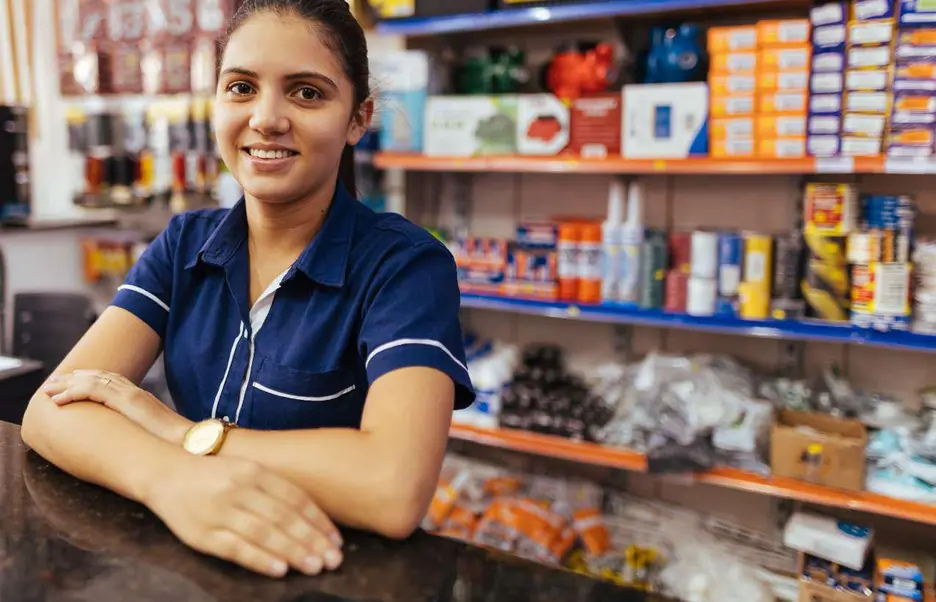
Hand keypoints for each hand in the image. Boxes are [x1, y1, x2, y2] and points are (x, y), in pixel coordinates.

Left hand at [42, 370, 191, 444]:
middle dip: (72, 378)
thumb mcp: (149, 434)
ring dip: (66, 384)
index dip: (87, 379)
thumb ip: (137, 431)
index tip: (69, 382)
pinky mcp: (128, 402)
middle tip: (51, 383)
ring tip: (48, 390)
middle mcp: (134, 392)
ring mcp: (131, 395)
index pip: (109, 380)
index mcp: (139, 398)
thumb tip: (126, 442)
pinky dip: (73, 393)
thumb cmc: (172, 445)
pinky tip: (58, 401)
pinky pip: (93, 391)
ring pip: (92, 380)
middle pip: (97, 376)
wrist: (189, 443)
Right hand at [146, 454, 344, 577]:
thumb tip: (311, 515)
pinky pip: (235, 548)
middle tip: (334, 559)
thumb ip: (275, 487)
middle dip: (312, 539)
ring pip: (264, 533)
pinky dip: (259, 559)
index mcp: (255, 471)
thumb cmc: (213, 475)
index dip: (318, 520)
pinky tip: (280, 569)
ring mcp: (221, 511)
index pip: (295, 497)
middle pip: (284, 517)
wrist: (164, 472)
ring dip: (293, 550)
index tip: (337, 539)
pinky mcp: (202, 533)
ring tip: (315, 566)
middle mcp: (240, 489)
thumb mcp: (246, 469)